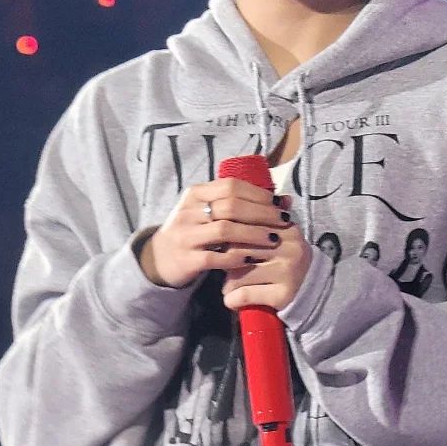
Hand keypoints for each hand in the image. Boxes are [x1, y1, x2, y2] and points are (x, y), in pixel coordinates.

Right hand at [137, 178, 292, 288]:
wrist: (160, 258)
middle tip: (283, 221)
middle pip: (231, 206)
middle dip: (262, 213)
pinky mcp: (186, 259)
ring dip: (254, 234)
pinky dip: (237, 257)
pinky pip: (216, 258)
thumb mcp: (209, 210)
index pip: (231, 186)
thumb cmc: (194, 229)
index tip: (279, 203)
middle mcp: (188, 211)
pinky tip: (252, 258)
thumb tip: (286, 199)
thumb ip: (241, 203)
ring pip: (225, 230)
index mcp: (196, 193)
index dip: (258, 193)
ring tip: (273, 239)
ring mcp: (185, 235)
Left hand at [221, 220, 312, 311]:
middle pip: (238, 249)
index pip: (246, 225)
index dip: (229, 235)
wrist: (311, 287)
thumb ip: (263, 217)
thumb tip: (249, 195)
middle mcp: (289, 248)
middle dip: (225, 259)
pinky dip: (232, 299)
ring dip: (228, 282)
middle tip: (222, 265)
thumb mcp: (280, 234)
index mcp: (286, 228)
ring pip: (237, 274)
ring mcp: (286, 272)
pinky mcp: (282, 295)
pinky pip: (244, 295)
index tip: (221, 243)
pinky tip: (232, 299)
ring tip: (230, 283)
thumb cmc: (286, 257)